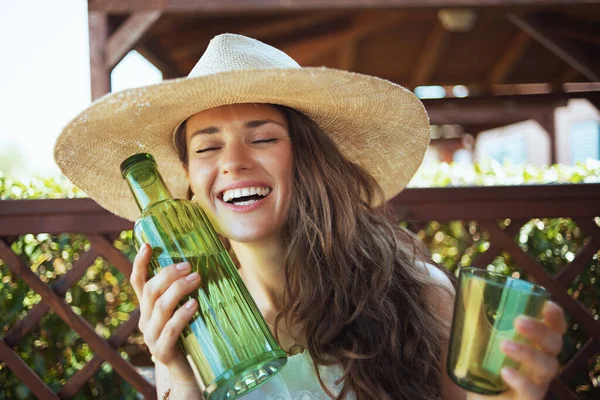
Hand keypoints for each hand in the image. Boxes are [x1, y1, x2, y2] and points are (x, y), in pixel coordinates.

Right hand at [130, 243, 200, 383]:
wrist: (185, 369)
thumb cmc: (187, 333)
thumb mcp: (181, 309)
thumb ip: (184, 292)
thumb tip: (200, 265)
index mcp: (147, 307)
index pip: (137, 282)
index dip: (140, 263)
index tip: (147, 244)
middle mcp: (145, 319)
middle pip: (150, 290)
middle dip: (168, 274)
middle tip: (188, 265)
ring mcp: (151, 336)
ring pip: (160, 307)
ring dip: (178, 289)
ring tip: (196, 278)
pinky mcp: (161, 351)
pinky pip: (170, 329)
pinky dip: (182, 314)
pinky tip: (194, 304)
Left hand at [477, 301, 566, 399]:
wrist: (478, 397)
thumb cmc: (483, 364)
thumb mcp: (479, 339)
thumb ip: (476, 318)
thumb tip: (467, 287)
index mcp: (535, 344)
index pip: (554, 328)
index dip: (556, 316)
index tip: (547, 305)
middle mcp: (541, 362)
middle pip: (554, 343)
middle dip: (540, 330)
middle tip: (519, 321)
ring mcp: (536, 382)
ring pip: (547, 367)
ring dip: (528, 353)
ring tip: (504, 345)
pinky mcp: (526, 399)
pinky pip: (532, 392)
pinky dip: (520, 381)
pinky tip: (505, 372)